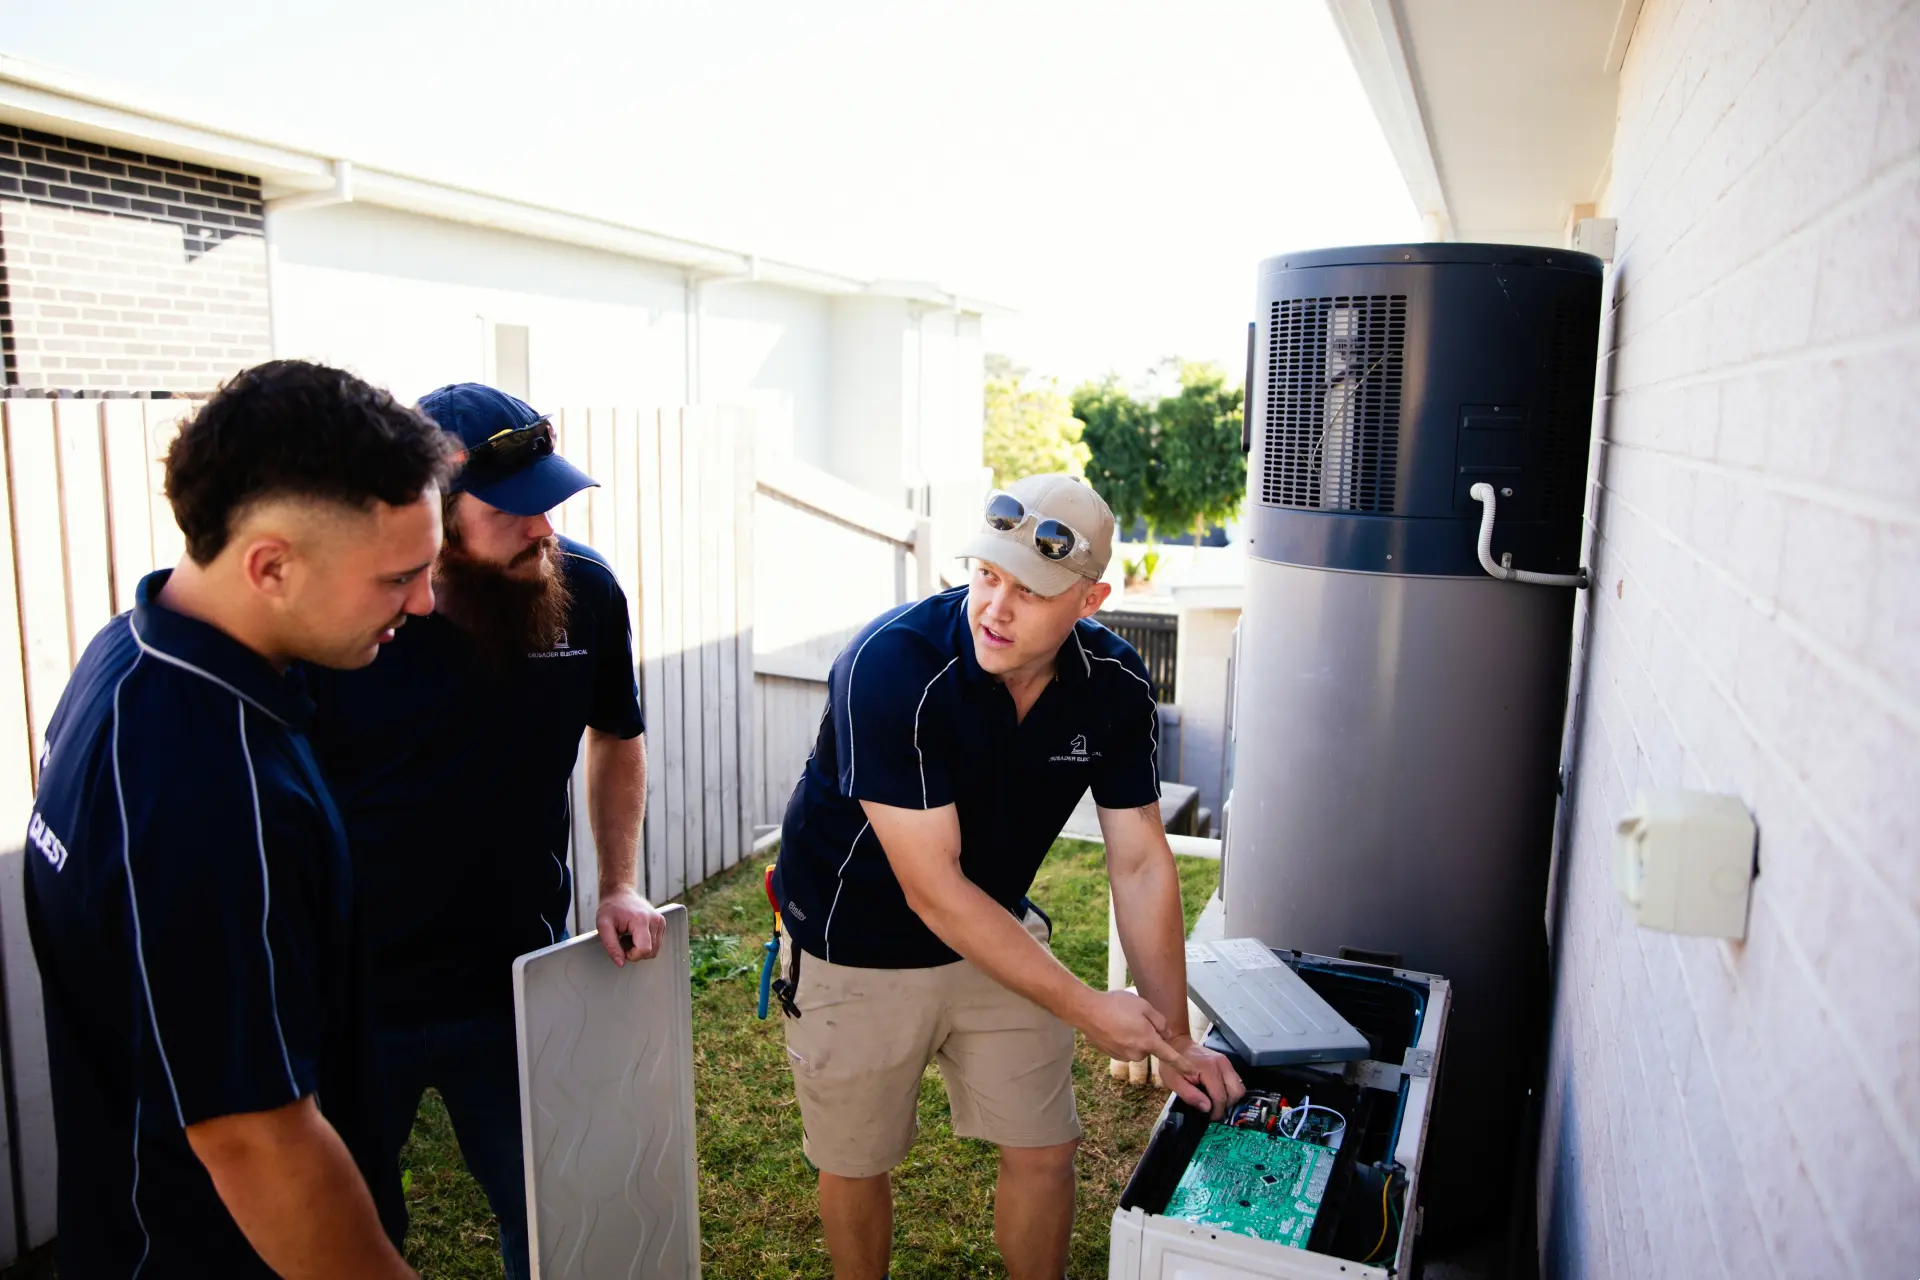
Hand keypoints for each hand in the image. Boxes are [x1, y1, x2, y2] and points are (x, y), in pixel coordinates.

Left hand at [595, 889, 664, 966]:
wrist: (619, 893)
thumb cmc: (611, 908)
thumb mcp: (603, 926)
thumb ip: (611, 946)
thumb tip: (621, 963)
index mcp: (641, 920)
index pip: (644, 950)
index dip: (632, 955)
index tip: (621, 947)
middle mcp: (655, 919)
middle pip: (651, 952)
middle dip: (635, 953)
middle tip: (622, 941)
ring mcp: (660, 921)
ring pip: (655, 949)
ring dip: (640, 948)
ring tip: (628, 937)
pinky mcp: (661, 923)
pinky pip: (656, 943)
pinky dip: (645, 944)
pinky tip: (635, 935)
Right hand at [1075, 990, 1199, 1082]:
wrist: (1086, 1011)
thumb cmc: (1116, 1005)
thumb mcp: (1144, 1005)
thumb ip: (1159, 1021)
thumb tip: (1165, 1033)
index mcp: (1148, 1041)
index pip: (1170, 1056)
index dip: (1183, 1064)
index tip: (1192, 1072)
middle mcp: (1136, 1053)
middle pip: (1149, 1046)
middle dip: (1146, 1034)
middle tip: (1134, 1016)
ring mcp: (1122, 1055)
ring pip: (1135, 1046)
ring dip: (1132, 1035)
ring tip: (1119, 1018)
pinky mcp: (1111, 1054)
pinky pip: (1123, 1047)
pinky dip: (1120, 1038)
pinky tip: (1111, 1024)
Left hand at [1158, 1034, 1245, 1119]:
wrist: (1176, 1044)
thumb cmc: (1172, 1063)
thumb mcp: (1174, 1082)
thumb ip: (1190, 1096)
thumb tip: (1207, 1108)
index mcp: (1209, 1069)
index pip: (1221, 1096)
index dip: (1217, 1111)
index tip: (1210, 1118)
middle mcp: (1222, 1064)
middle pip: (1237, 1092)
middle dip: (1227, 1105)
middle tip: (1214, 1110)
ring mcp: (1226, 1062)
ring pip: (1239, 1086)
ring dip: (1230, 1097)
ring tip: (1216, 1102)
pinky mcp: (1226, 1062)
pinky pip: (1235, 1080)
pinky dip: (1230, 1090)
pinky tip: (1217, 1093)